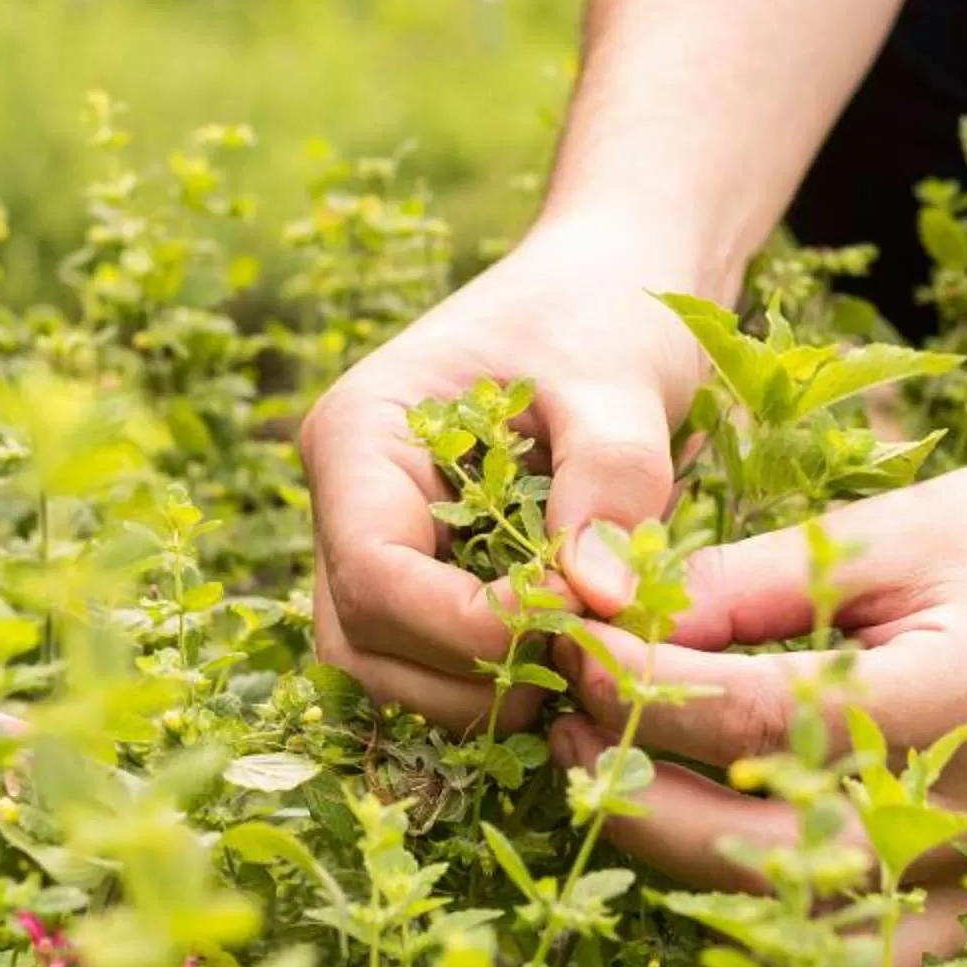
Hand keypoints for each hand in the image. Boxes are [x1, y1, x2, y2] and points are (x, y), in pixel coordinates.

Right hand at [303, 213, 713, 730]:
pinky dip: (491, 670)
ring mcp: (377, 533)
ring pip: (386, 662)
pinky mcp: (422, 562)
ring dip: (476, 686)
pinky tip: (568, 646)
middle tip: (581, 656)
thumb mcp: (620, 383)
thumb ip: (610, 483)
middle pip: (363, 640)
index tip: (575, 611)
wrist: (613, 280)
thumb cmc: (604, 310)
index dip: (467, 625)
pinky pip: (427, 650)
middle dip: (465, 674)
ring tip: (579, 653)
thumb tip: (596, 600)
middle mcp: (347, 494)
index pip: (374, 575)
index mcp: (360, 435)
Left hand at [551, 443, 966, 885]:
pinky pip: (863, 954)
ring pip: (802, 929)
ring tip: (612, 780)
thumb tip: (608, 629)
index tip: (571, 652)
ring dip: (688, 865)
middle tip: (562, 729)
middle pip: (768, 855)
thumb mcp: (881, 533)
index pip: (762, 725)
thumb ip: (744, 589)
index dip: (644, 693)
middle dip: (637, 793)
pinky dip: (770, 914)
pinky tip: (705, 836)